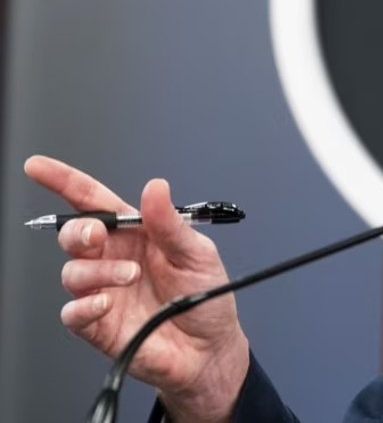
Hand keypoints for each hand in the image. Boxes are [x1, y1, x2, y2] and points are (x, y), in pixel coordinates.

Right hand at [25, 156, 249, 422]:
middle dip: (78, 230)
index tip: (38, 168)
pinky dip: (84, 304)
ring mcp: (103, 291)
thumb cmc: (206, 297)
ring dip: (97, 271)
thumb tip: (155, 187)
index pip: (94, 203)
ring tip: (129, 276)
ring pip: (72, 272)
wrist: (210, 348)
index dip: (64, 182)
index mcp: (136, 234)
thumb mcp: (197, 253)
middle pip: (74, 235)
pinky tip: (105, 302)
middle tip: (98, 235)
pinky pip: (73, 311)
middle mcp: (113, 259)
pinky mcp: (98, 324)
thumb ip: (171, 223)